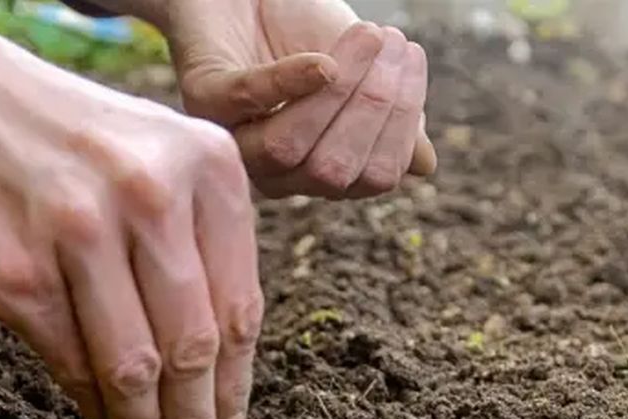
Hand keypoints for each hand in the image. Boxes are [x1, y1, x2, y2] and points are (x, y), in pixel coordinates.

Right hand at [0, 28, 261, 418]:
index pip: (239, 304)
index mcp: (206, 164)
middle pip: (195, 345)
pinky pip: (71, 364)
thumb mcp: (142, 153)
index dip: (235, 386)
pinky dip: (91, 411)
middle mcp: (154, 196)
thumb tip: (209, 361)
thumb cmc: (40, 130)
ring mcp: (84, 235)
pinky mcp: (18, 273)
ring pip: (136, 367)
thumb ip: (186, 236)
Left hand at [165, 0, 435, 198]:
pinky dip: (289, 83)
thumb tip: (423, 165)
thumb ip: (389, 117)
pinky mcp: (203, 100)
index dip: (400, 129)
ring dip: (340, 92)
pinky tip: (323, 61)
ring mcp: (235, 138)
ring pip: (288, 147)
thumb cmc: (303, 33)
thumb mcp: (360, 73)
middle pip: (331, 170)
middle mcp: (273, 170)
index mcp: (315, 170)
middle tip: (393, 43)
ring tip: (369, 35)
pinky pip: (246, 103)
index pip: (369, 177)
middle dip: (375, 107)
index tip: (411, 63)